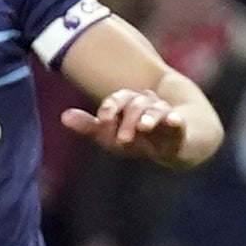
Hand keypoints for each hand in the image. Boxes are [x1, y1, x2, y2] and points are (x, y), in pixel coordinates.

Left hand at [64, 87, 198, 165]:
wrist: (181, 146)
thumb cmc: (143, 140)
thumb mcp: (114, 137)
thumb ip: (90, 127)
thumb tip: (63, 116)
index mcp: (130, 104)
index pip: (118, 99)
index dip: (110, 107)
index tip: (103, 120)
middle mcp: (147, 106)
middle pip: (135, 103)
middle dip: (127, 118)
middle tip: (123, 140)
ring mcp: (165, 116)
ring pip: (155, 110)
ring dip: (149, 118)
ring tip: (143, 127)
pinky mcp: (181, 130)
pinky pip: (179, 123)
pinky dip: (176, 121)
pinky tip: (174, 121)